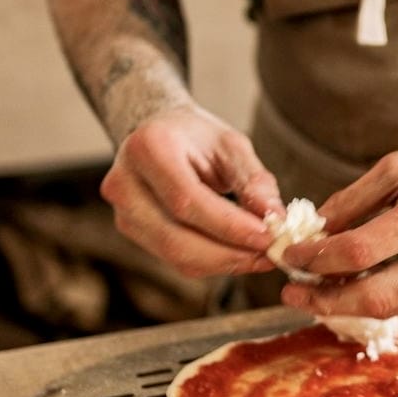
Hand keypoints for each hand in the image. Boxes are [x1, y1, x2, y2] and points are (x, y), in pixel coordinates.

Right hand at [101, 104, 281, 276]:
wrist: (158, 133)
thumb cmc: (196, 137)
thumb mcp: (230, 145)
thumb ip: (253, 180)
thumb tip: (275, 218)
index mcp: (148, 148)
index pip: (187, 200)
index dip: (229, 226)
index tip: (268, 236)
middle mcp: (125, 182)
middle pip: (176, 237)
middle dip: (229, 253)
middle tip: (270, 254)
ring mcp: (122, 211)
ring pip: (175, 255)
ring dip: (224, 263)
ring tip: (261, 257)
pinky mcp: (131, 231)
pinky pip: (174, 259)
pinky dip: (212, 262)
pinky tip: (240, 255)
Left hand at [280, 124, 397, 315]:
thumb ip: (356, 198)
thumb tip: (315, 229)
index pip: (358, 251)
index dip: (316, 259)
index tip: (290, 256)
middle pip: (372, 296)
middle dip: (324, 300)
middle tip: (292, 292)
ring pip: (391, 306)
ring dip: (347, 304)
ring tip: (316, 291)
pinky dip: (379, 297)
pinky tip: (355, 286)